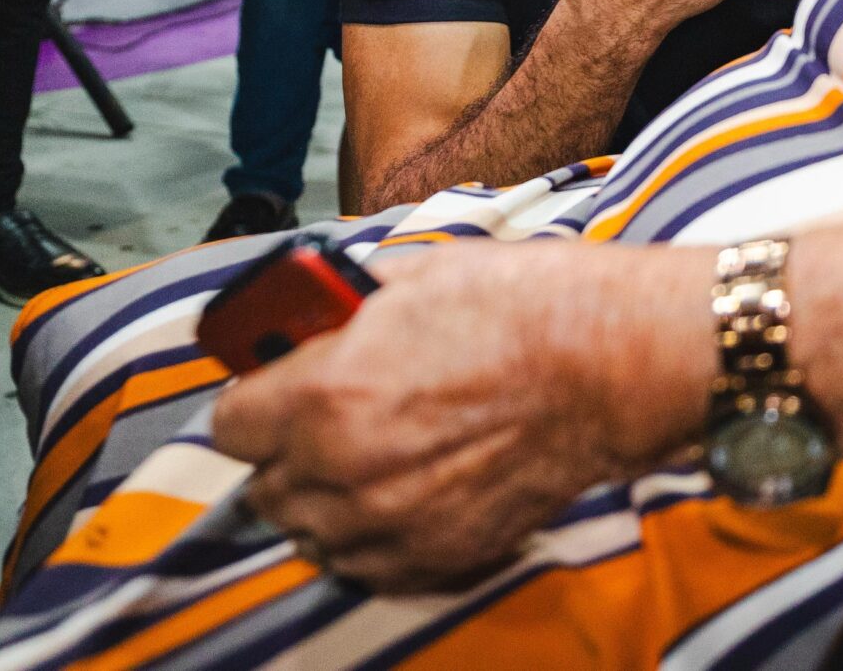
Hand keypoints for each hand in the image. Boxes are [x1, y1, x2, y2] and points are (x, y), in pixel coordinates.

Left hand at [212, 239, 706, 591]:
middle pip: (265, 488)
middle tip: (329, 421)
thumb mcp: (416, 279)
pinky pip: (366, 563)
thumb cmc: (526, 307)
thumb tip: (314, 325)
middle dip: (287, 453)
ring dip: (328, 500)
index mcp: (323, 394)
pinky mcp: (437, 555)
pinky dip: (374, 535)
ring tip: (372, 460)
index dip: (254, 401)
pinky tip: (408, 493)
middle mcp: (341, 469)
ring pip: (312, 532)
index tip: (275, 393)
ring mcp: (388, 523)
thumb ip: (345, 315)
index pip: (229, 425)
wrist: (613, 364)